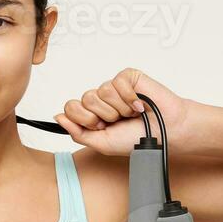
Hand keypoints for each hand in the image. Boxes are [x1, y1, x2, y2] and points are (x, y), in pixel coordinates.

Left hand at [54, 68, 195, 155]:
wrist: (165, 132)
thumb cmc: (137, 139)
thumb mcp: (102, 144)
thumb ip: (77, 132)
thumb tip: (57, 117)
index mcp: (93, 115)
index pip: (70, 108)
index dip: (85, 119)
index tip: (101, 127)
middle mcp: (101, 100)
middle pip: (84, 99)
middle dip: (103, 115)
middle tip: (119, 121)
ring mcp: (114, 87)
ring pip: (101, 91)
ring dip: (119, 108)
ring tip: (131, 114)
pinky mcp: (128, 77)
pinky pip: (117, 82)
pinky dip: (129, 98)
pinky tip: (138, 104)